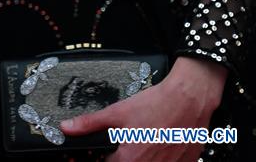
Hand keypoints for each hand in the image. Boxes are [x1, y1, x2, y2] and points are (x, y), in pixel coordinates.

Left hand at [59, 56, 226, 160]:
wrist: (189, 99)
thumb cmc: (155, 105)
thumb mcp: (117, 112)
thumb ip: (89, 124)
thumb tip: (66, 128)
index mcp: (130, 161)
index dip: (107, 157)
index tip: (110, 149)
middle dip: (125, 156)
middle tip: (131, 140)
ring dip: (144, 156)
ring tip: (147, 140)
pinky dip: (162, 157)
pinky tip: (161, 144)